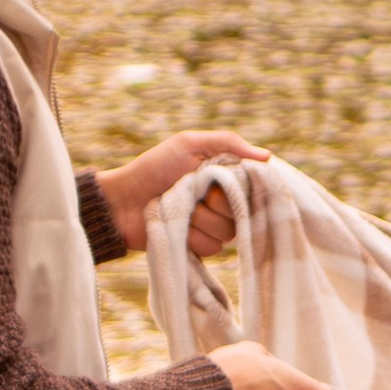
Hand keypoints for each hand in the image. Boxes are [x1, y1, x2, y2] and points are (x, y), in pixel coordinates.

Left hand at [94, 128, 269, 257]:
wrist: (123, 202)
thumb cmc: (154, 168)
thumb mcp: (189, 144)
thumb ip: (228, 143)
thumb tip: (267, 157)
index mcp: (226, 176)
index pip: (257, 186)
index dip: (243, 185)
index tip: (224, 179)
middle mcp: (224, 202)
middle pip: (244, 210)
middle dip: (217, 201)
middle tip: (194, 190)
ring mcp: (213, 226)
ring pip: (228, 231)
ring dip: (201, 219)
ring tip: (180, 208)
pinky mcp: (201, 246)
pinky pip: (213, 247)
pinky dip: (193, 235)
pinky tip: (177, 227)